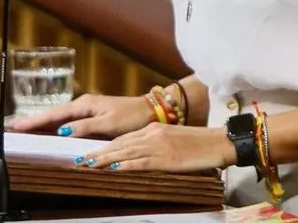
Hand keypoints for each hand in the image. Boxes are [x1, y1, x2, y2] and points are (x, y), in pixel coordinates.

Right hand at [10, 93, 153, 138]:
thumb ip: (84, 127)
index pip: (54, 114)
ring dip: (43, 122)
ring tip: (25, 128)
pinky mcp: (93, 114)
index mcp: (84, 105)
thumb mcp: (108, 124)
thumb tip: (62, 131)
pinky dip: (56, 123)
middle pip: (53, 114)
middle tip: (13, 127)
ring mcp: (88, 109)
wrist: (149, 110)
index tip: (17, 125)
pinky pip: (68, 119)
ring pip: (59, 117)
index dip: (35, 121)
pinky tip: (50, 129)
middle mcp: (83, 105)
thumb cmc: (131, 117)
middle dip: (33, 120)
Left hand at [76, 122, 235, 172]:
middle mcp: (152, 134)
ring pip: (125, 152)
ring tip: (87, 165)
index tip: (88, 153)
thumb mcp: (173, 138)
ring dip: (104, 159)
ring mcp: (158, 146)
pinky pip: (141, 162)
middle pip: (119, 145)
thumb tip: (139, 155)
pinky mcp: (166, 158)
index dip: (104, 147)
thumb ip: (155, 144)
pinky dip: (125, 165)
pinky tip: (113, 168)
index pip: (123, 138)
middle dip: (97, 153)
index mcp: (154, 129)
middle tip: (78, 160)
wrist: (219, 142)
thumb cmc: (199, 143)